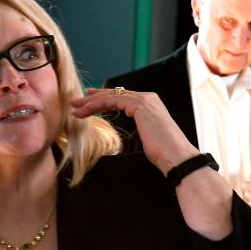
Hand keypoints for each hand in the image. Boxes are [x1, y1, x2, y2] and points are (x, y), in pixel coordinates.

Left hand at [70, 88, 197, 172]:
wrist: (175, 156)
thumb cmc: (162, 152)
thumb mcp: (145, 138)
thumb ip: (137, 130)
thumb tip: (129, 135)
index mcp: (149, 104)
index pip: (121, 97)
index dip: (102, 99)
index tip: (87, 104)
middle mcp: (148, 98)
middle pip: (114, 94)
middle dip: (93, 98)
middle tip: (75, 103)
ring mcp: (145, 100)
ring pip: (111, 95)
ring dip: (91, 102)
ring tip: (75, 108)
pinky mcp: (140, 105)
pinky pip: (114, 100)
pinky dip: (98, 105)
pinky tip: (86, 111)